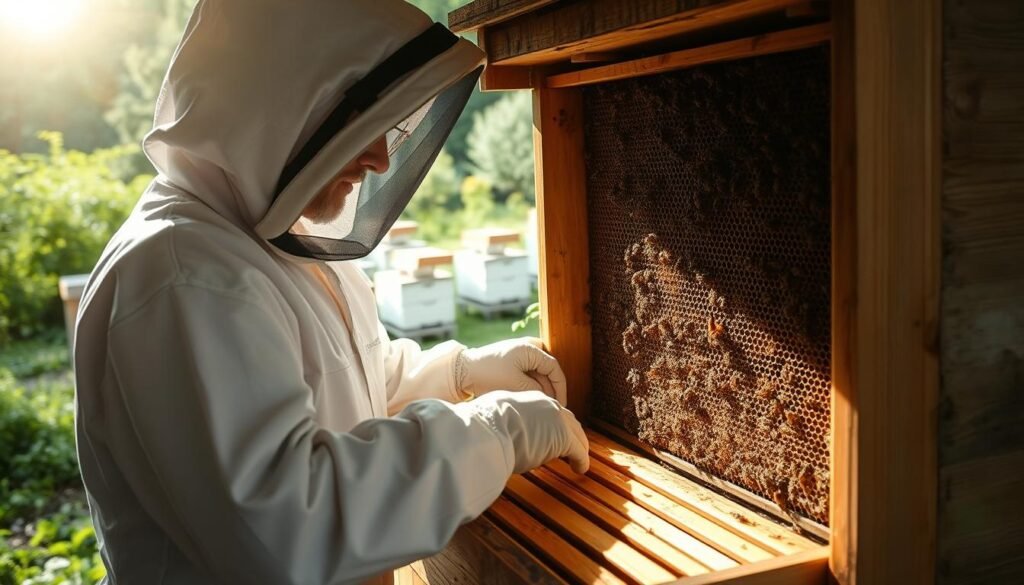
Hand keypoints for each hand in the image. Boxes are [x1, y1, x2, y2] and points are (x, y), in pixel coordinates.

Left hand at [459, 337, 566, 405]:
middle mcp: (527, 347)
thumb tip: (549, 398)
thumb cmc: (489, 375)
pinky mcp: (511, 360)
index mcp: (530, 349)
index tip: (561, 405)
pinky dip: (530, 385)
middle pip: (547, 370)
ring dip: (540, 388)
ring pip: (537, 373)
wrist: (462, 370)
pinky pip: (527, 373)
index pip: (554, 368)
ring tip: (540, 405)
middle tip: (552, 408)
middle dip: (550, 389)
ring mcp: (519, 353)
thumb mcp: (516, 385)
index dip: (560, 388)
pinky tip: (529, 398)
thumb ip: (537, 390)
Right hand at [467, 390, 588, 473]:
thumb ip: (505, 421)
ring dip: (578, 447)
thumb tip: (501, 432)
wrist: (487, 429)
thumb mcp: (496, 416)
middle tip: (571, 448)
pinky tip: (580, 469)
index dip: (552, 426)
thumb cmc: (484, 427)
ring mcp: (558, 419)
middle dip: (571, 434)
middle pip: (567, 420)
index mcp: (529, 399)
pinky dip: (581, 461)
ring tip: (578, 459)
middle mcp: (547, 405)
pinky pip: (578, 451)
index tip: (551, 437)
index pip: (548, 412)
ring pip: (576, 434)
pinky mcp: (564, 437)